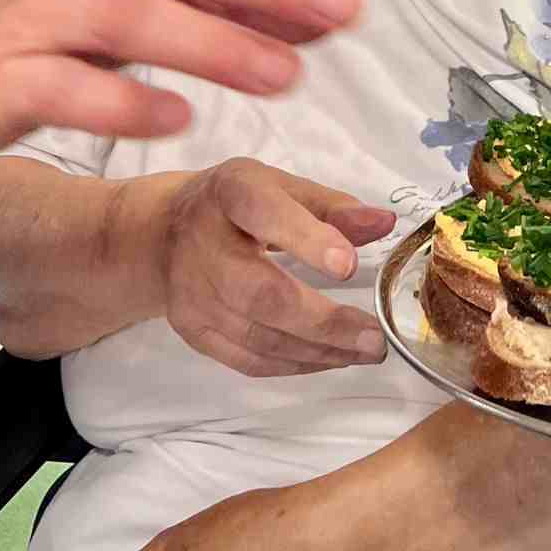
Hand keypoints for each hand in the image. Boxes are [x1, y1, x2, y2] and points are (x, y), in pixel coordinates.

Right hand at [0, 0, 364, 151]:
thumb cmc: (51, 5)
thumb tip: (320, 8)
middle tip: (341, 5)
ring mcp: (44, 15)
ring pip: (132, 15)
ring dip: (214, 43)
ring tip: (285, 76)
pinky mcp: (10, 79)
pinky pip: (68, 87)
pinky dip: (123, 101)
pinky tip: (178, 118)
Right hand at [158, 157, 393, 373]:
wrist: (165, 232)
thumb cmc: (237, 205)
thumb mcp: (282, 186)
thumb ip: (334, 207)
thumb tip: (384, 223)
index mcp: (232, 194)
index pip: (266, 214)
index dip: (307, 240)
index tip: (348, 266)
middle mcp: (204, 246)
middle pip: (261, 294)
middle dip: (324, 322)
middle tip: (374, 339)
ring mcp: (192, 294)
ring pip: (259, 336)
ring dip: (318, 351)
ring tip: (365, 351)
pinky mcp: (192, 330)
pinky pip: (247, 359)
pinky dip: (294, 364)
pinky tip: (329, 358)